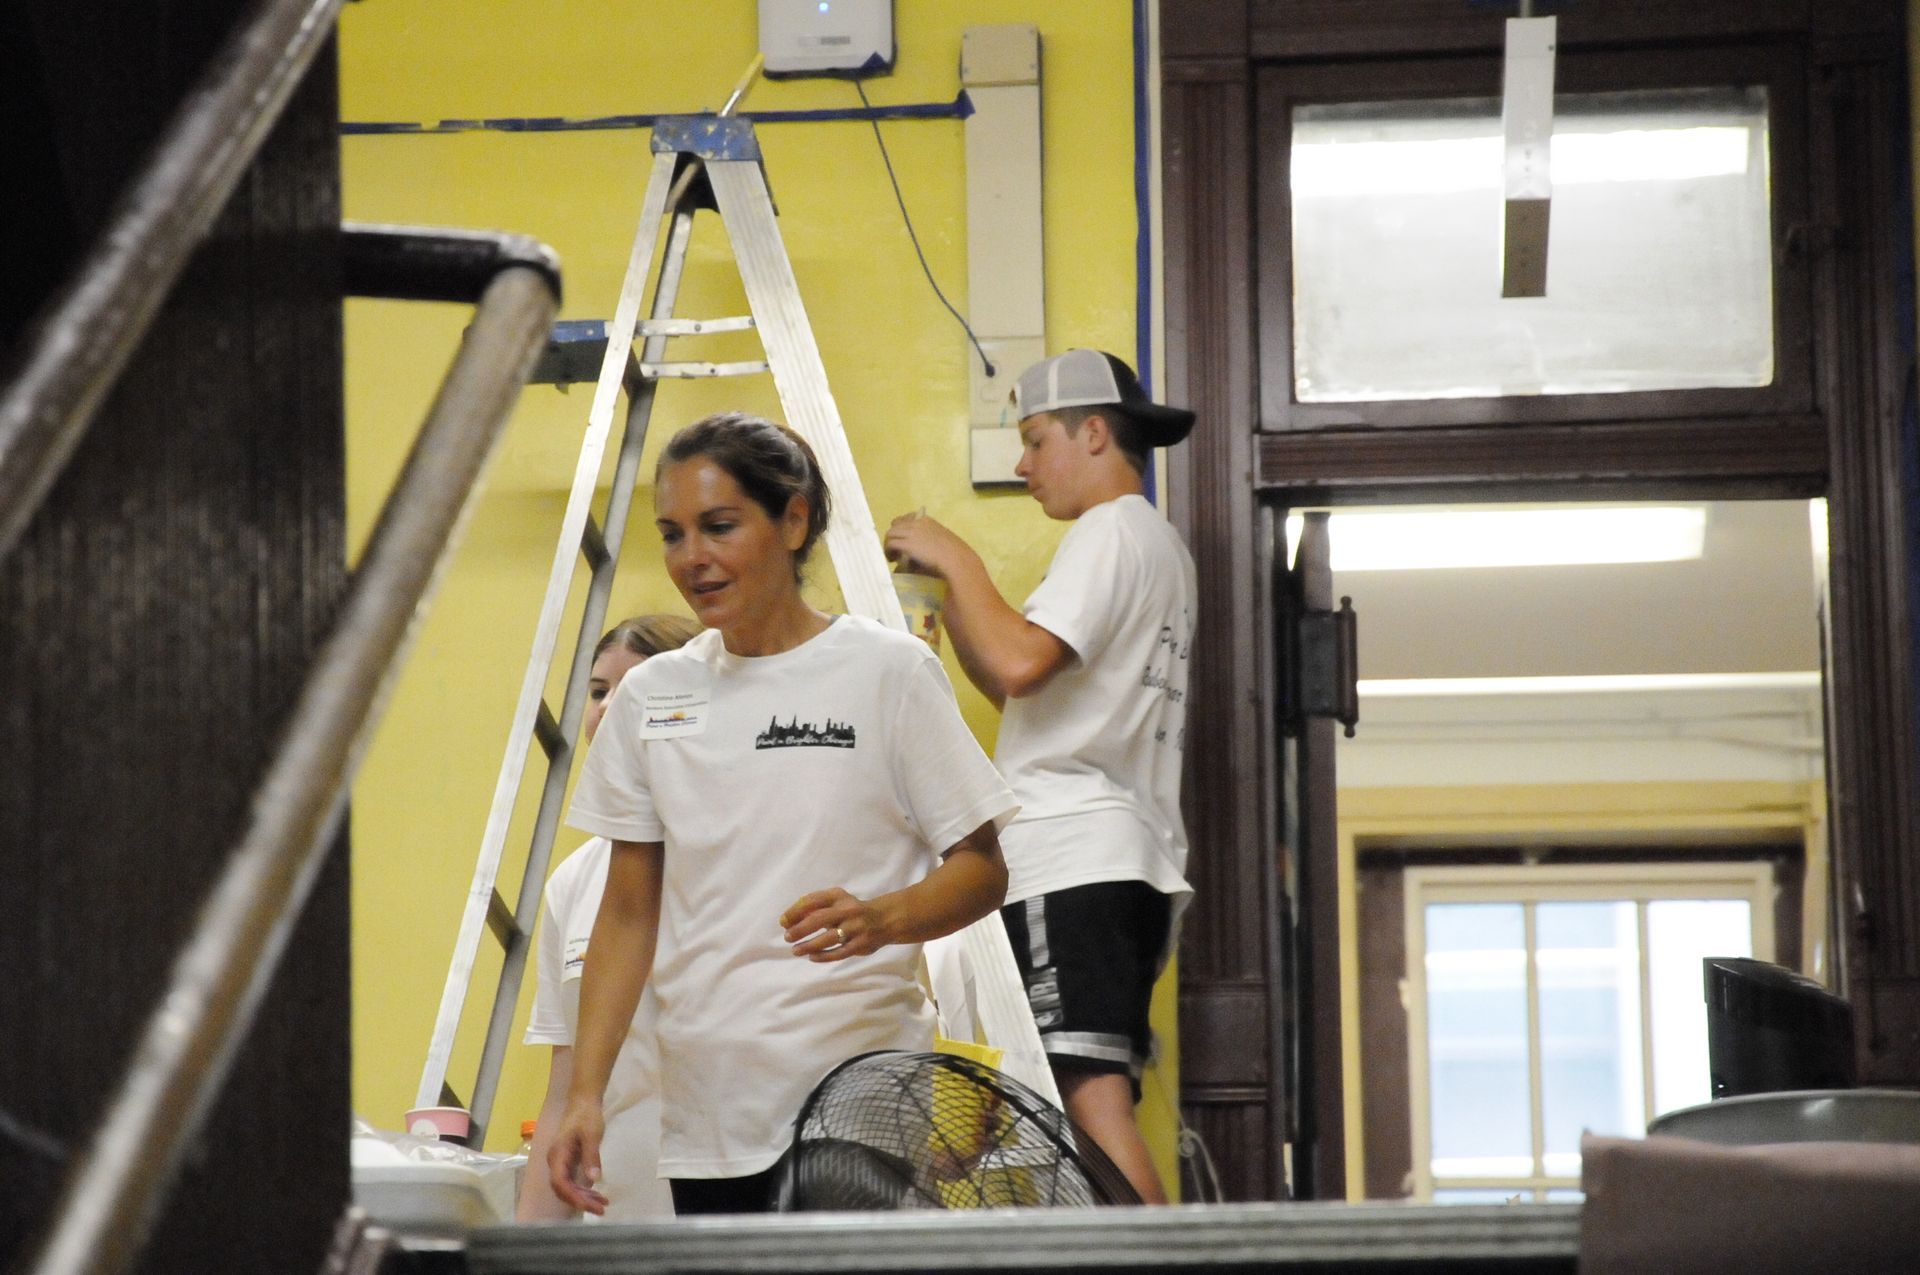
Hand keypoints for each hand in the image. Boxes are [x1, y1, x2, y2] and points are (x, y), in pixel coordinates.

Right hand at [545, 1099, 609, 1214]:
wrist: (583, 1102)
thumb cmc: (586, 1115)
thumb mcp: (592, 1134)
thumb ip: (591, 1156)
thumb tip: (594, 1179)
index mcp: (557, 1155)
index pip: (560, 1183)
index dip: (574, 1197)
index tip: (591, 1206)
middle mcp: (555, 1162)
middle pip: (563, 1189)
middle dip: (581, 1202)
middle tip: (601, 1210)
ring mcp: (561, 1163)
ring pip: (569, 1188)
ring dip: (584, 1198)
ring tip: (603, 1204)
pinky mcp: (568, 1163)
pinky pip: (573, 1182)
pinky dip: (585, 1190)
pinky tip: (598, 1195)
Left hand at [781, 888, 894, 961]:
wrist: (884, 919)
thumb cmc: (851, 911)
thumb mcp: (836, 902)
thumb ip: (814, 907)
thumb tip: (787, 920)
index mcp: (839, 896)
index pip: (814, 900)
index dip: (796, 911)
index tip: (783, 921)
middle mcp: (848, 910)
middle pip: (820, 918)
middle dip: (800, 928)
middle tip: (787, 937)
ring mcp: (856, 928)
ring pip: (829, 938)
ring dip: (809, 945)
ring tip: (796, 950)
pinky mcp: (861, 944)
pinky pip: (840, 952)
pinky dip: (824, 956)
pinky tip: (812, 957)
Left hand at [884, 511, 964, 578]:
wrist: (955, 559)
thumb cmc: (953, 554)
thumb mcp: (940, 542)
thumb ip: (928, 542)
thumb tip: (917, 551)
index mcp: (927, 520)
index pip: (906, 518)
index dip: (900, 528)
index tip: (901, 538)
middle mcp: (917, 523)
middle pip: (895, 525)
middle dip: (893, 536)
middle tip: (894, 549)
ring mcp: (911, 532)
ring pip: (890, 534)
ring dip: (889, 544)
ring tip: (892, 556)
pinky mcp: (906, 543)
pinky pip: (890, 544)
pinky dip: (888, 551)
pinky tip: (892, 559)